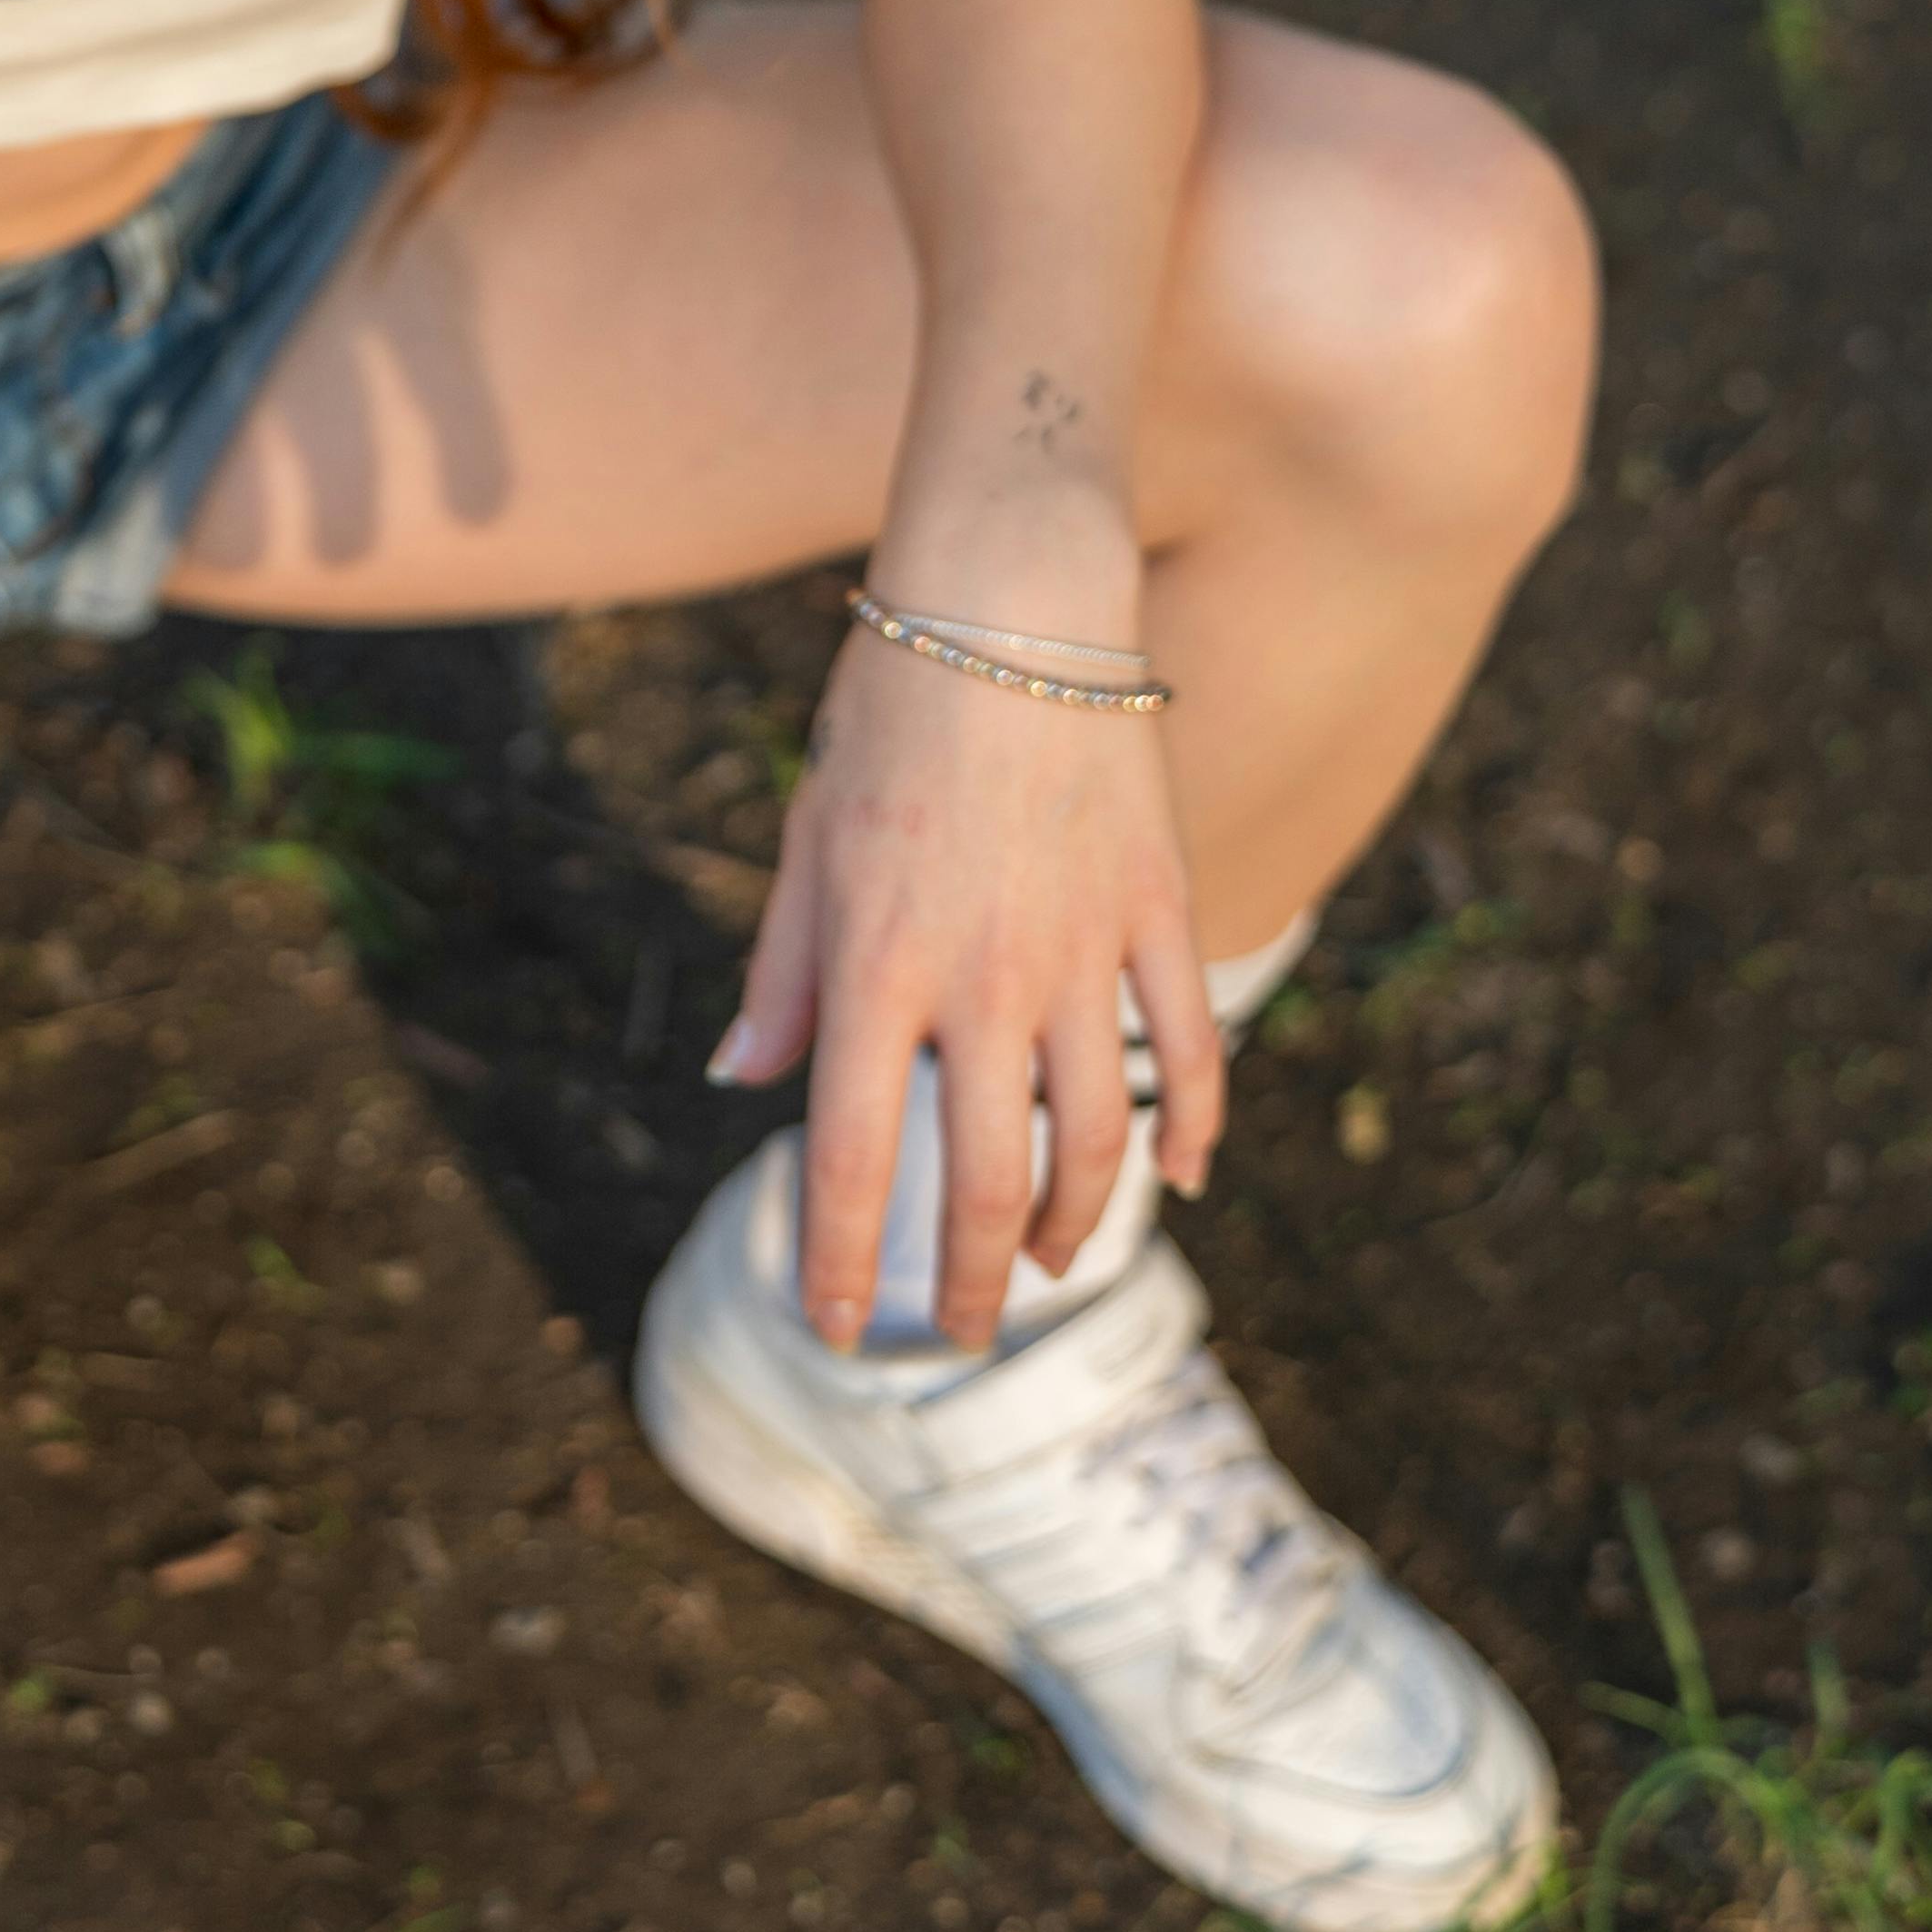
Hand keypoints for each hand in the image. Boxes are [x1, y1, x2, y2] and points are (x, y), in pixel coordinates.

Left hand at [710, 613, 1221, 1357]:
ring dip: (1073, 1223)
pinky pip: (1186, 1048)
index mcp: (876, 967)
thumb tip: (741, 1080)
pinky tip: (1180, 1176)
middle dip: (971, 1282)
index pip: (856, 1163)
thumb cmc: (886, 711)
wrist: (1009, 601)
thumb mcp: (808, 840)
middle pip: (987, 1183)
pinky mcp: (1157, 910)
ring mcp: (1083, 949)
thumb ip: (783, 973)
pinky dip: (1190, 1127)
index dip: (846, 1266)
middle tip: (961, 1328)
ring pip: (1092, 1138)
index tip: (844, 1330)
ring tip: (1050, 1260)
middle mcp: (982, 979)